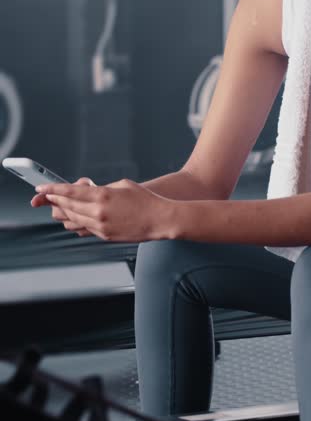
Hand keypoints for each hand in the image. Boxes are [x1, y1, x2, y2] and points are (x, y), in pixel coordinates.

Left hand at [34, 179, 169, 241]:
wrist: (159, 220)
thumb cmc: (145, 200)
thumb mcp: (122, 185)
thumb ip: (102, 188)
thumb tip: (89, 192)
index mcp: (103, 196)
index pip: (69, 192)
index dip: (52, 189)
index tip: (41, 187)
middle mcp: (98, 213)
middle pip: (66, 207)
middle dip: (54, 200)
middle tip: (46, 195)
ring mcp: (100, 226)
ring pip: (72, 220)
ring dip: (64, 212)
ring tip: (61, 205)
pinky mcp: (104, 236)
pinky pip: (83, 229)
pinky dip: (76, 222)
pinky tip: (76, 216)